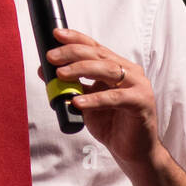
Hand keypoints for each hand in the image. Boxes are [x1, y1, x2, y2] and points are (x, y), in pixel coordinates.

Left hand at [40, 26, 160, 166]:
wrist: (132, 151)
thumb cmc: (111, 124)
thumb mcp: (85, 102)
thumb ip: (70, 85)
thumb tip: (44, 70)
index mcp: (118, 67)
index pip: (95, 47)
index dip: (76, 39)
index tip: (56, 34)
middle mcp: (129, 72)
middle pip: (99, 55)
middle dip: (73, 53)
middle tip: (52, 57)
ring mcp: (138, 85)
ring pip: (108, 70)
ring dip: (81, 70)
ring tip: (61, 74)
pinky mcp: (141, 103)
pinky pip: (115, 98)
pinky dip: (95, 99)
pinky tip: (78, 102)